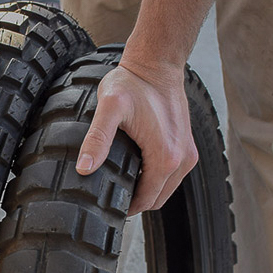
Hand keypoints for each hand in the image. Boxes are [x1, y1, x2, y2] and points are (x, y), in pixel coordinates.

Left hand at [75, 59, 197, 214]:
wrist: (156, 64)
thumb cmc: (132, 84)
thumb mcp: (109, 108)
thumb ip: (97, 139)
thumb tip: (84, 169)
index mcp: (166, 157)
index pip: (146, 200)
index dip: (126, 208)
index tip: (107, 207)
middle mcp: (182, 159)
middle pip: (158, 199)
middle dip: (136, 202)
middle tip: (109, 198)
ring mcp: (188, 152)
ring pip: (166, 189)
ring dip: (146, 191)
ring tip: (120, 185)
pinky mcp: (187, 145)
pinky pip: (172, 175)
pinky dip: (155, 179)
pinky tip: (135, 171)